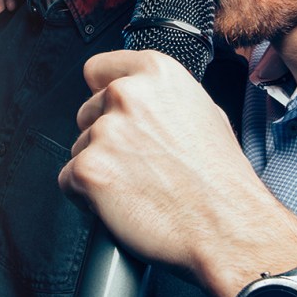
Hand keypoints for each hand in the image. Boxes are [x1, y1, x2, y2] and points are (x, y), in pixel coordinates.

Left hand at [58, 50, 296, 296]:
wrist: (227, 226)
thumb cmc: (221, 179)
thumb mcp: (204, 113)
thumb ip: (161, 98)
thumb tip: (142, 99)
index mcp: (156, 74)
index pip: (98, 69)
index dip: (104, 93)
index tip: (110, 110)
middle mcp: (127, 95)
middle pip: (87, 112)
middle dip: (105, 138)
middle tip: (138, 163)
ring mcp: (105, 131)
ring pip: (79, 148)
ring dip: (100, 168)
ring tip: (138, 186)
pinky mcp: (88, 169)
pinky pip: (69, 180)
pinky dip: (87, 196)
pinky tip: (122, 201)